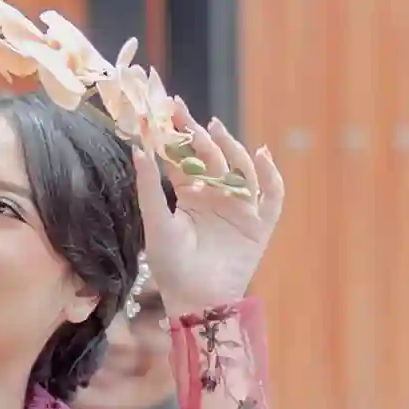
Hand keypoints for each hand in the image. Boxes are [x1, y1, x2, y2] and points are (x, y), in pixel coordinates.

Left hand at [134, 107, 283, 319]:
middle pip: (213, 158)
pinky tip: (261, 156)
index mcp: (190, 194)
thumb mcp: (156, 221)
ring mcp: (240, 208)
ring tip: (217, 130)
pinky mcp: (259, 224)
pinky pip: (271, 196)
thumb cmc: (171, 265)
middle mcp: (216, 196)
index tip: (169, 109)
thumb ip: (149, 186)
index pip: (186, 157)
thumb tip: (138, 147)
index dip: (178, 135)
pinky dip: (270, 177)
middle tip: (186, 114)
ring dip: (232, 148)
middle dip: (201, 135)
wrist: (195, 299)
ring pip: (241, 170)